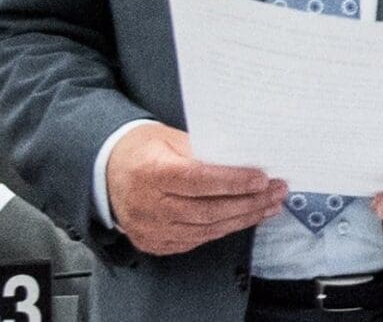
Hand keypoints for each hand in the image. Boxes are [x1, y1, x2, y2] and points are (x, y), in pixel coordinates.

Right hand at [105, 123, 285, 255]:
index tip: (261, 178)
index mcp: (151, 173)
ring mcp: (150, 228)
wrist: (106, 172)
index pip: (198, 180)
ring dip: (243, 219)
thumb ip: (203, 151)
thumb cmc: (142, 149)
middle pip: (207, 210)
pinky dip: (223, 230)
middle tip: (276, 192)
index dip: (232, 181)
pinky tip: (243, 219)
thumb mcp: (170, 138)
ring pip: (206, 229)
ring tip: (269, 206)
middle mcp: (149, 205)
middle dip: (248, 202)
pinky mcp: (154, 242)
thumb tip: (243, 159)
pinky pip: (196, 239)